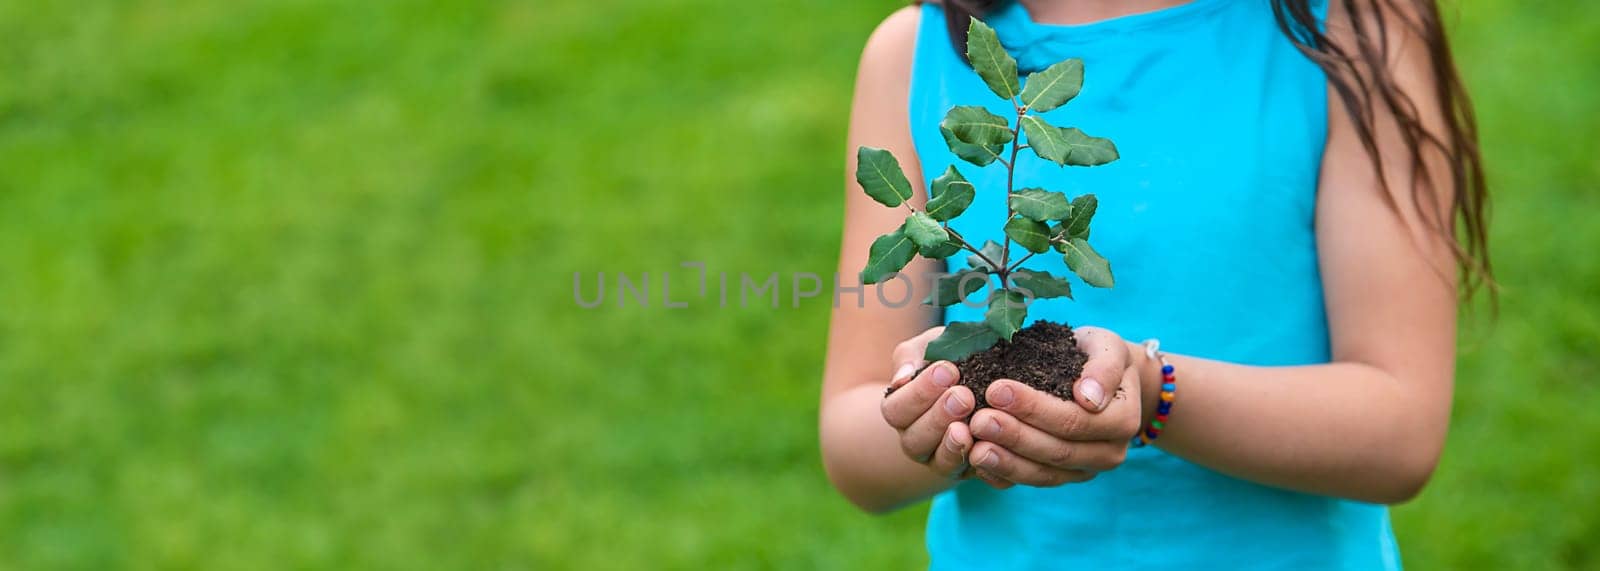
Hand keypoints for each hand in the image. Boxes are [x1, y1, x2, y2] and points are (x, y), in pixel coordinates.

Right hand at [880, 326, 977, 478]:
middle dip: (938, 417)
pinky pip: (975, 474)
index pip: (896, 410)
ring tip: (969, 425)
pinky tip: (992, 444)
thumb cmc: (949, 359)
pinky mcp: (972, 471)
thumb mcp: (929, 348)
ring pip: (940, 462)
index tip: (947, 370)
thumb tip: (902, 377)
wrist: (982, 379)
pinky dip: (983, 461)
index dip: (918, 393)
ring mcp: (942, 460)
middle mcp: (916, 440)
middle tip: (963, 395)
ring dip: (954, 444)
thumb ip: (912, 357)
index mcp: (901, 412)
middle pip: (914, 440)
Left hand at [965, 326, 1142, 487]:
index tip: (997, 389)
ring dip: (1005, 462)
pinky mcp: (1063, 477)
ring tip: (973, 447)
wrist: (1099, 377)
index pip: (1074, 420)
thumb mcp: (1107, 347)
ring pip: (1042, 474)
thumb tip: (1089, 398)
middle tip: (978, 419)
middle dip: (1014, 436)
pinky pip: (1031, 482)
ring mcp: (1085, 470)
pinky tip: (976, 461)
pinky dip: (1002, 475)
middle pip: (1056, 451)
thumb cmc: (1098, 355)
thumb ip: (1103, 368)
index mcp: (1123, 420)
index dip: (1034, 408)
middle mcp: (1108, 453)